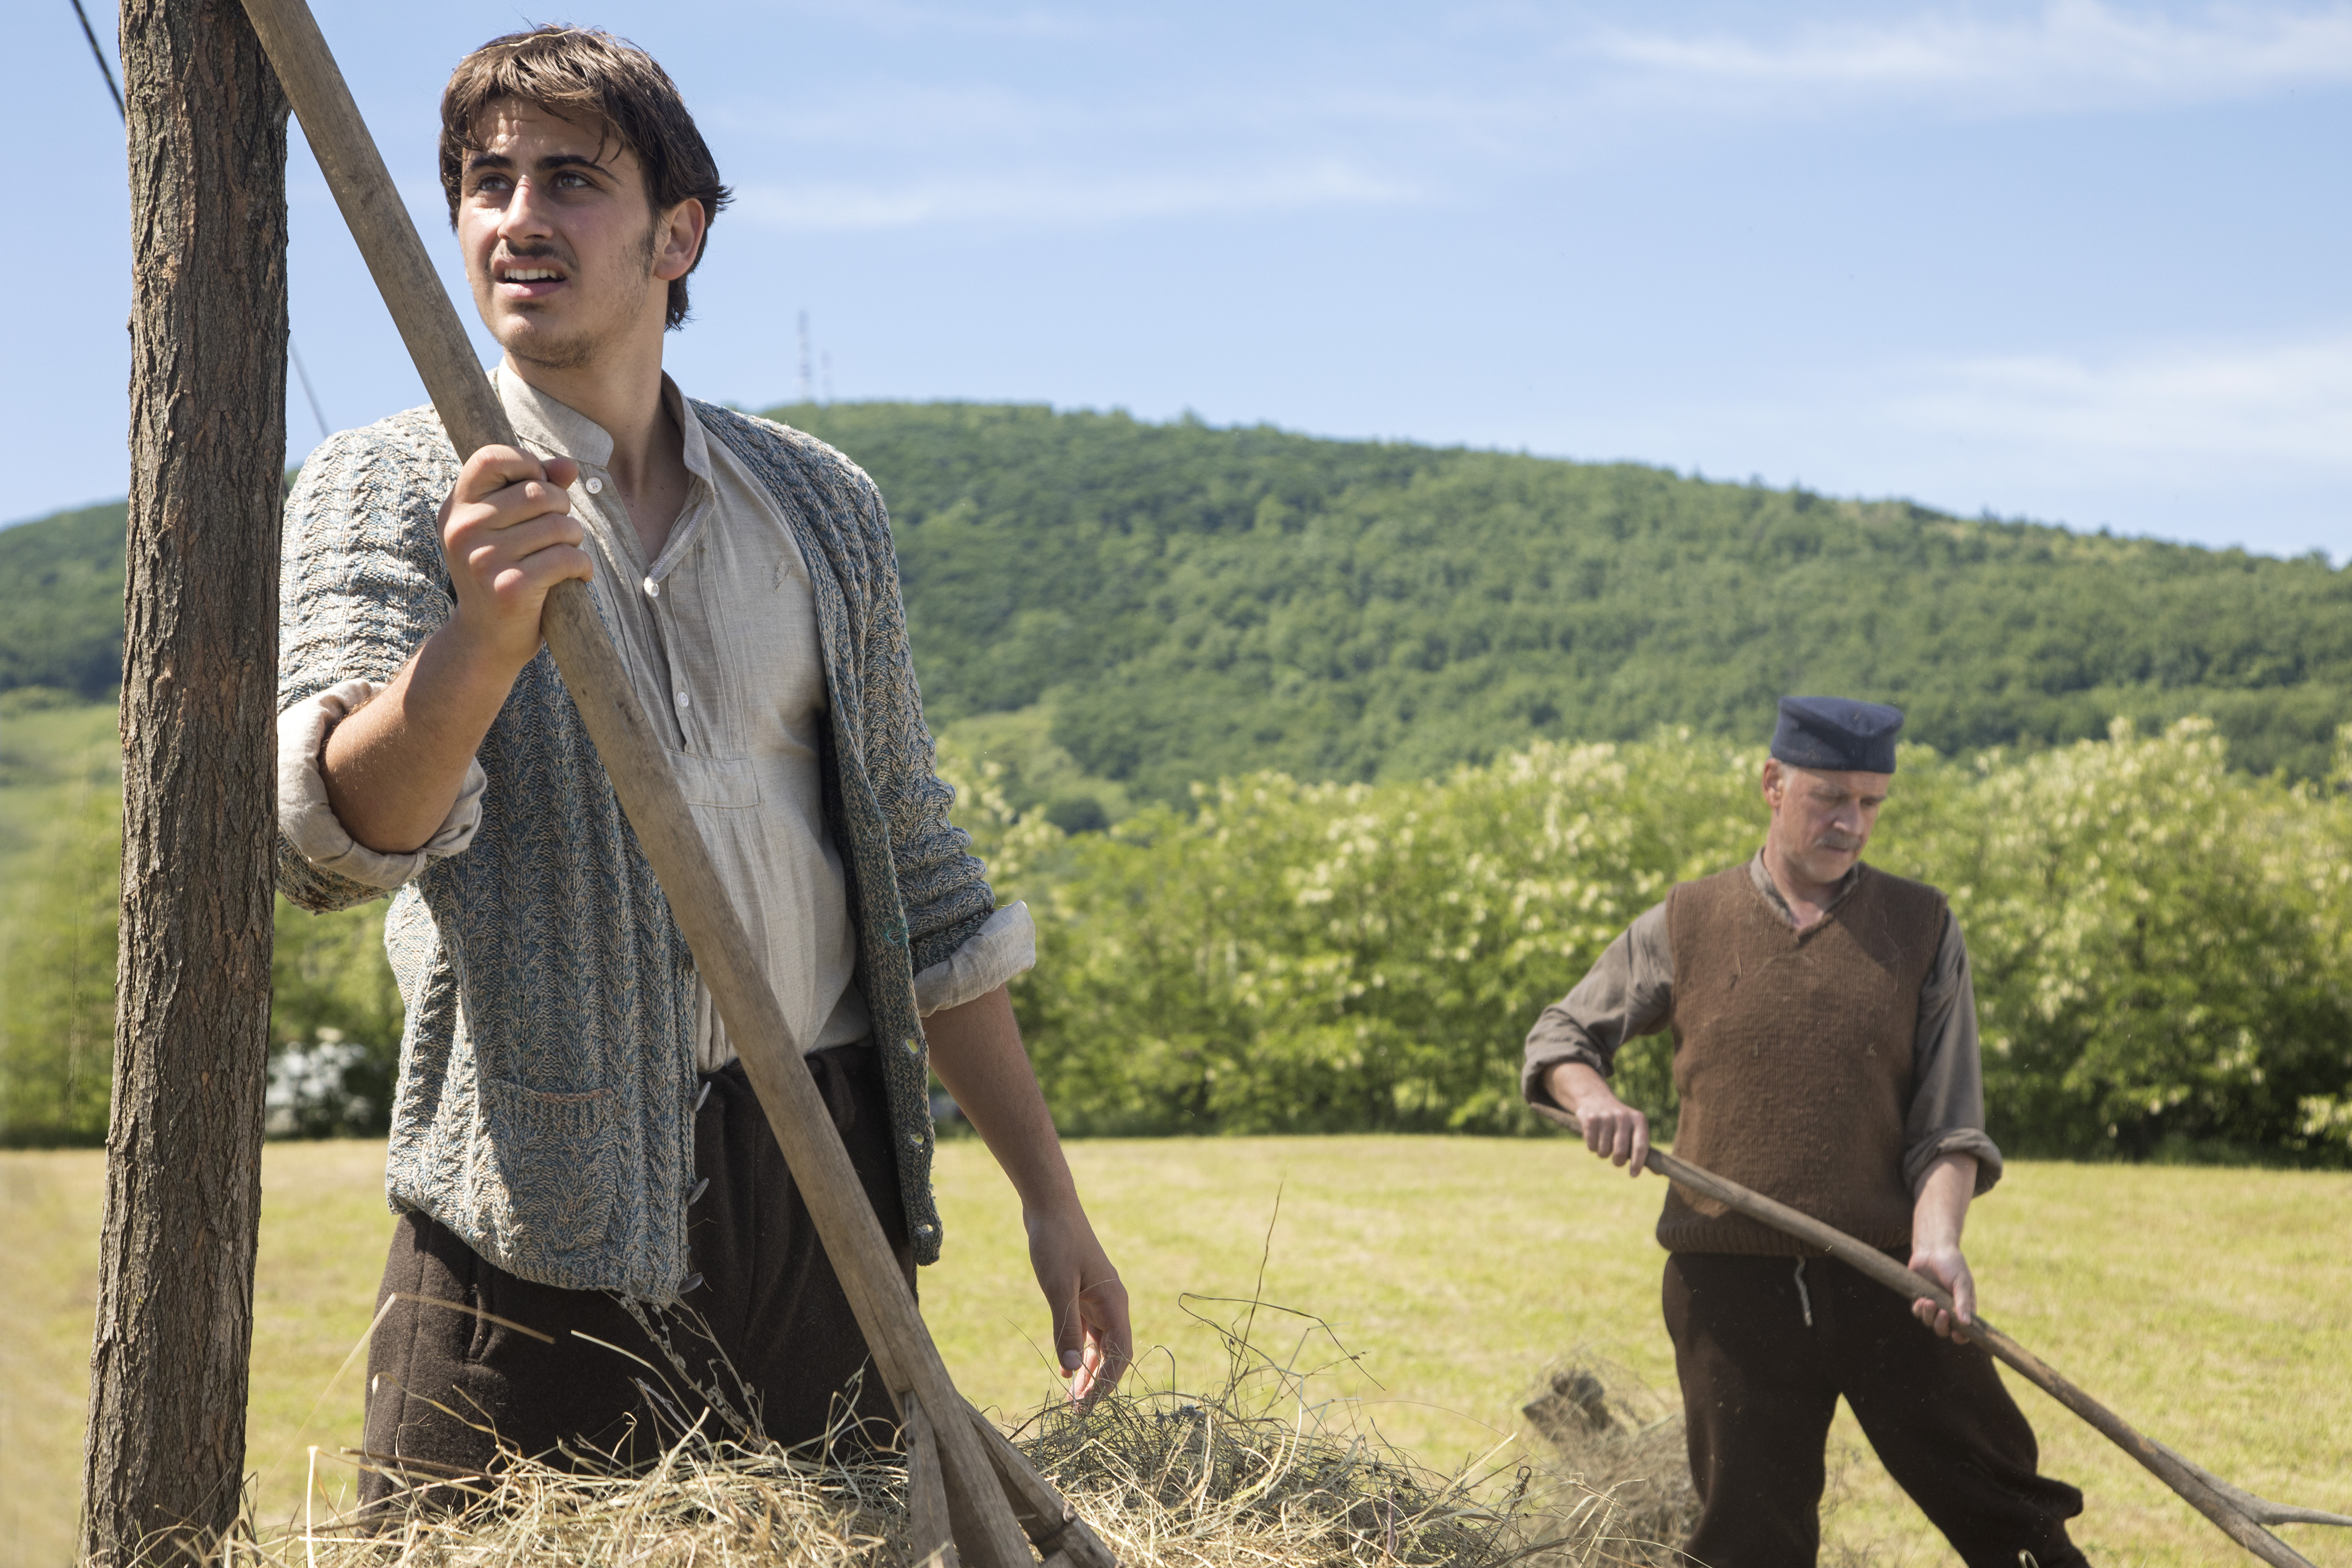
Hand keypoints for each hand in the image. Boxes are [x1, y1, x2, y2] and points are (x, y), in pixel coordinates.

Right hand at [438, 444, 590, 673]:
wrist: (485, 638)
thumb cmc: (502, 572)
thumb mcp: (506, 525)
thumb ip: (536, 487)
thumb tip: (569, 466)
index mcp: (457, 508)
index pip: (492, 457)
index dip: (527, 464)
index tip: (539, 486)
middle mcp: (464, 530)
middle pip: (539, 493)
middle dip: (562, 509)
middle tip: (558, 533)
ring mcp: (483, 558)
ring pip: (559, 525)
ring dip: (574, 540)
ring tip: (564, 556)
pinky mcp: (510, 587)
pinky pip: (567, 558)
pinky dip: (582, 566)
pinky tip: (576, 577)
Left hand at [1026, 1203, 1130, 1407]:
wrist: (1050, 1207)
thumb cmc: (1056, 1243)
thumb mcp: (1058, 1286)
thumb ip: (1066, 1327)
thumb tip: (1070, 1370)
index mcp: (1114, 1303)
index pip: (1120, 1356)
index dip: (1106, 1385)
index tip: (1087, 1408)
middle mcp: (1112, 1304)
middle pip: (1113, 1356)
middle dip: (1098, 1385)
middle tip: (1077, 1413)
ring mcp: (1098, 1300)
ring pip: (1100, 1347)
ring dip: (1088, 1373)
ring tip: (1073, 1400)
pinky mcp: (1084, 1296)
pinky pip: (1087, 1333)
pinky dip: (1079, 1353)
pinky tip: (1067, 1370)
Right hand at [1546, 1061, 1649, 1176]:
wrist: (1596, 1098)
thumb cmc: (1620, 1123)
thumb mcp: (1635, 1129)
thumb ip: (1644, 1150)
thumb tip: (1659, 1172)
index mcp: (1639, 1119)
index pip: (1641, 1146)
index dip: (1637, 1163)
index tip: (1633, 1175)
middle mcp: (1623, 1117)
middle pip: (1621, 1152)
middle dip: (1618, 1161)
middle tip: (1616, 1160)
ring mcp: (1606, 1117)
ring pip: (1604, 1152)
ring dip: (1603, 1153)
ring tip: (1604, 1142)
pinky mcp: (1591, 1119)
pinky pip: (1592, 1146)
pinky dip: (1592, 1147)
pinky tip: (1594, 1136)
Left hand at [1907, 1241, 1975, 1342]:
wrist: (1932, 1248)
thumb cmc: (1952, 1264)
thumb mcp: (1961, 1282)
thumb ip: (1963, 1302)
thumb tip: (1967, 1324)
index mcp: (1964, 1307)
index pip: (1964, 1330)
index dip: (1961, 1337)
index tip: (1957, 1335)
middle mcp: (1949, 1309)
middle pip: (1944, 1330)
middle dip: (1942, 1326)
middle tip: (1942, 1314)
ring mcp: (1934, 1304)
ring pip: (1929, 1322)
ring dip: (1929, 1317)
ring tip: (1929, 1302)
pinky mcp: (1919, 1297)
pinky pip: (1917, 1312)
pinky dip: (1919, 1310)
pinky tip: (1922, 1300)